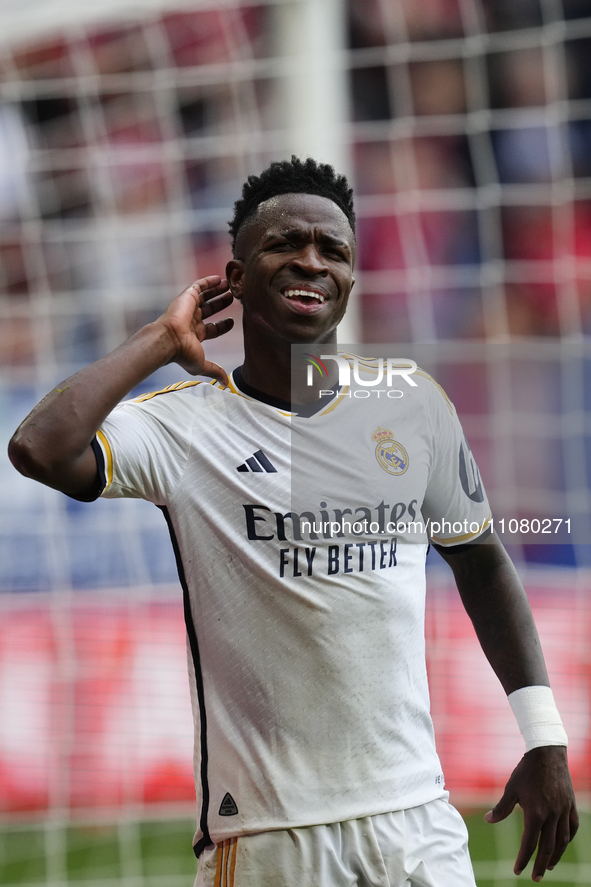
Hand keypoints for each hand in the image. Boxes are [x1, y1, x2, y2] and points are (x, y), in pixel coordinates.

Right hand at [156, 276, 233, 382]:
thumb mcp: (202, 364)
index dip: (222, 326)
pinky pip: (198, 286)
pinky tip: (218, 278)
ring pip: (205, 297)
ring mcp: (188, 308)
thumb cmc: (183, 354)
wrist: (169, 340)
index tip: (232, 322)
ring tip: (229, 286)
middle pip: (209, 309)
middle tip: (233, 298)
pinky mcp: (186, 297)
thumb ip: (215, 371)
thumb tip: (225, 384)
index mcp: (195, 335)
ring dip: (217, 291)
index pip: (212, 329)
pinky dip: (208, 281)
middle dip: (221, 304)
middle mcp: (192, 320)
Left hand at [485, 746, 577, 879]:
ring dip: (556, 856)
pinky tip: (562, 844)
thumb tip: (489, 820)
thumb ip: (502, 807)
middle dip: (540, 865)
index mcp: (535, 813)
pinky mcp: (570, 805)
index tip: (518, 870)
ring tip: (549, 866)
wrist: (547, 753)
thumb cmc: (526, 770)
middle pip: (548, 847)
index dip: (524, 858)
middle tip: (535, 878)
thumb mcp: (511, 788)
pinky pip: (572, 827)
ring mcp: (563, 810)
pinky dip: (567, 838)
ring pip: (562, 840)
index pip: (529, 843)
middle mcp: (551, 815)